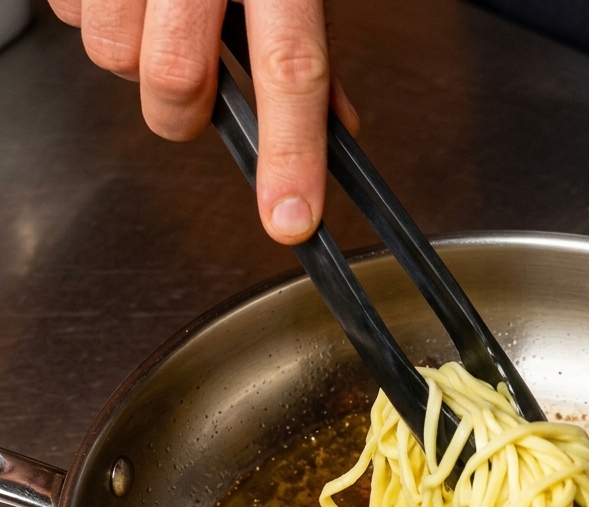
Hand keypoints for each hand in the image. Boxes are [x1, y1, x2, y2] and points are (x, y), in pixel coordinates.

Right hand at [49, 0, 359, 243]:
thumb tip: (337, 128)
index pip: (291, 70)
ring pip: (110, 56)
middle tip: (196, 90)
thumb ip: (308, 45)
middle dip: (182, 113)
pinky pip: (67, 14)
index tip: (291, 219)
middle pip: (173, 82)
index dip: (291, 154)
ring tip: (156, 14)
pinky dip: (94, 14)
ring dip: (133, 58)